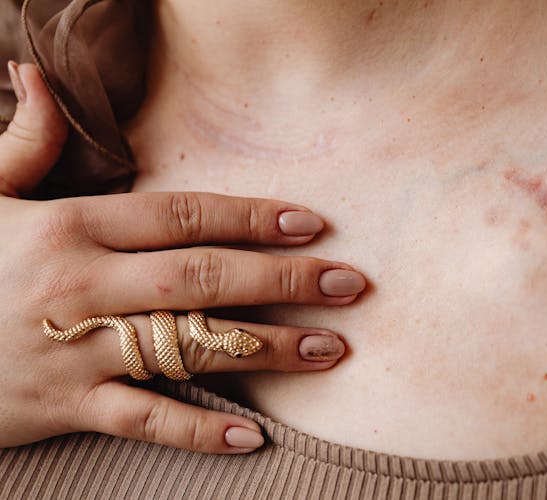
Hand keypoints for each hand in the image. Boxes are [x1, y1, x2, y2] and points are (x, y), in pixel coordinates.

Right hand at [0, 63, 365, 453]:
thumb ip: (20, 143)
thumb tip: (32, 76)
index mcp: (68, 227)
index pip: (181, 216)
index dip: (251, 217)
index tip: (310, 222)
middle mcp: (81, 286)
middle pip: (203, 278)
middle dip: (284, 280)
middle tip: (348, 283)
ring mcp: (74, 351)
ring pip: (188, 348)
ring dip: (267, 349)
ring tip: (330, 348)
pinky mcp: (63, 408)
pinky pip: (142, 421)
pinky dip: (199, 430)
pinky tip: (255, 435)